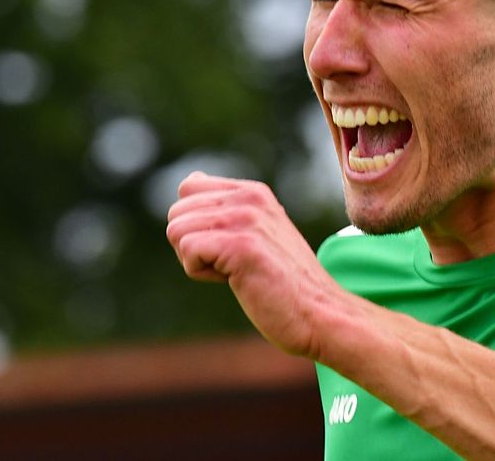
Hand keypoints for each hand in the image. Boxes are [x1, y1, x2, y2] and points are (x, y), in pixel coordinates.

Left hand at [166, 171, 333, 356]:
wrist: (318, 312)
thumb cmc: (284, 283)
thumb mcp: (258, 231)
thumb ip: (225, 206)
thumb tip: (190, 181)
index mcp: (253, 193)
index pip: (189, 189)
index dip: (196, 225)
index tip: (228, 247)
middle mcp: (249, 198)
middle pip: (176, 212)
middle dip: (192, 244)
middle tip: (231, 264)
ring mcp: (246, 219)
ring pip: (176, 230)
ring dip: (196, 260)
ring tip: (235, 271)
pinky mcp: (241, 245)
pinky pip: (188, 250)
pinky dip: (201, 273)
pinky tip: (234, 279)